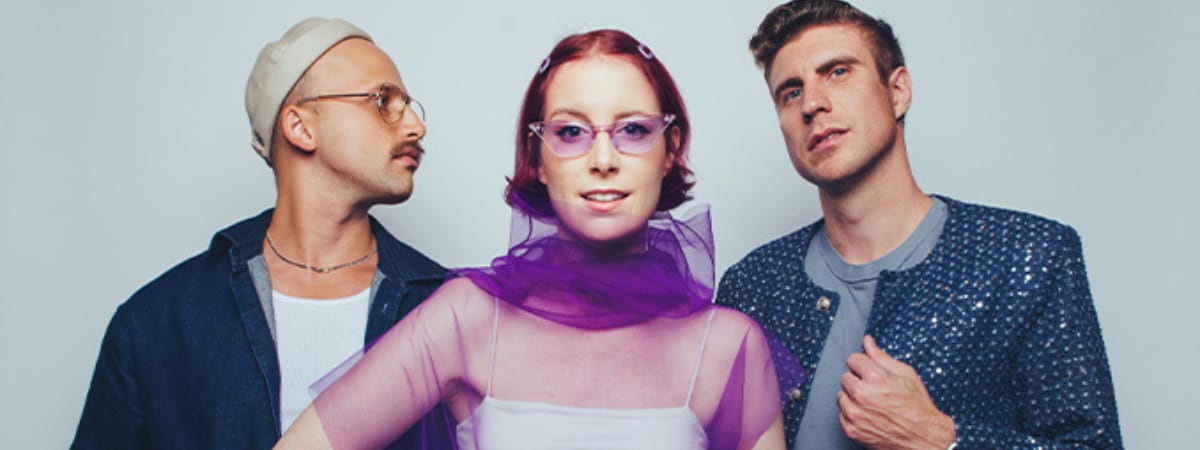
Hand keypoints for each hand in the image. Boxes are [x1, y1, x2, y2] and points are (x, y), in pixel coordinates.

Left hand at [837, 335, 955, 449]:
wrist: (923, 438)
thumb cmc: (918, 407)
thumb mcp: (906, 375)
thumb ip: (882, 357)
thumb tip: (867, 341)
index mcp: (876, 379)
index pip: (853, 359)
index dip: (863, 364)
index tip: (869, 371)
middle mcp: (862, 395)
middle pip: (845, 377)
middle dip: (858, 380)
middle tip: (874, 389)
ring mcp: (855, 414)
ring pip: (841, 395)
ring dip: (853, 397)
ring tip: (872, 403)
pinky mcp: (851, 429)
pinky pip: (841, 413)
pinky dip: (852, 413)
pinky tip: (869, 414)